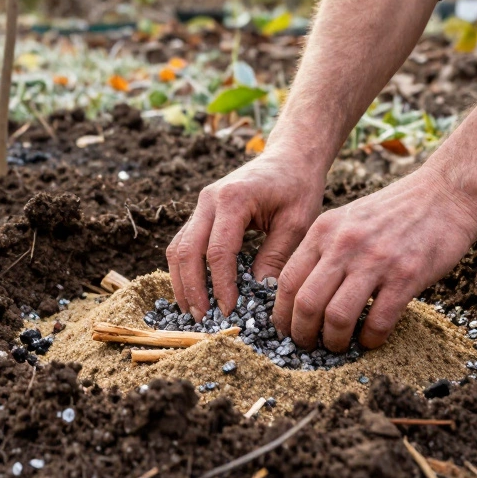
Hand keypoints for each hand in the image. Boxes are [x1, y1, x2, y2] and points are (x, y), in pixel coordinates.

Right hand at [166, 152, 324, 319]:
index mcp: (233, 199)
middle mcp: (209, 200)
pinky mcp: (202, 212)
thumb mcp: (297, 223)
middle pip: (187, 250)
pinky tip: (195, 291)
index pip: (218, 251)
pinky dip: (185, 269)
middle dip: (192, 288)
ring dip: (182, 281)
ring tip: (194, 311)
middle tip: (203, 319)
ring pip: (178, 247)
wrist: (290, 158)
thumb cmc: (298, 187)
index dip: (221, 285)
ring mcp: (201, 204)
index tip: (230, 311)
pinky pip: (184, 242)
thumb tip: (258, 293)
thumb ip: (276, 257)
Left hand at [272, 167, 476, 351]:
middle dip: (302, 334)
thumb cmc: (394, 211)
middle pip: (306, 303)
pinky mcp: (406, 276)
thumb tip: (302, 294)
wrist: (444, 194)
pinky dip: (370, 339)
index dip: (282, 314)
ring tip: (338, 346)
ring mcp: (375, 260)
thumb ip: (324, 250)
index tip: (286, 330)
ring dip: (334, 342)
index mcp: (324, 231)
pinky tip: (371, 340)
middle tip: (309, 346)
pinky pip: (378, 321)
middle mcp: (344, 245)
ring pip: (337, 317)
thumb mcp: (347, 219)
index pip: (288, 281)